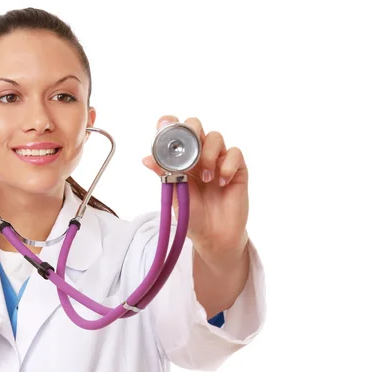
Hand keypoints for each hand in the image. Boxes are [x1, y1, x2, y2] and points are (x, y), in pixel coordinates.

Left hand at [143, 116, 248, 266]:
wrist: (213, 236)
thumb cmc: (192, 215)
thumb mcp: (174, 195)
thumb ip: (164, 175)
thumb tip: (147, 158)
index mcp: (181, 159)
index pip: (175, 132)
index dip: (170, 124)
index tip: (165, 126)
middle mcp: (199, 155)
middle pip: (196, 125)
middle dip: (192, 131)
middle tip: (189, 149)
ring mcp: (219, 160)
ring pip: (216, 136)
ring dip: (209, 154)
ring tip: (205, 178)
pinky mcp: (237, 169)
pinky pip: (235, 153)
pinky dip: (227, 165)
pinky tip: (221, 182)